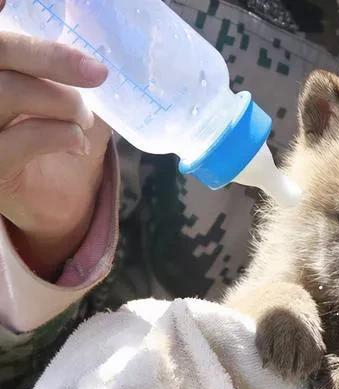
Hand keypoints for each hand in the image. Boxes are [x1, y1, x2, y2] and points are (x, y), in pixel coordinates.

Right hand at [0, 0, 110, 280]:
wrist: (59, 196)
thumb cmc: (64, 133)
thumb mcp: (75, 93)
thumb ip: (78, 67)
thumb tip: (105, 35)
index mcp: (1, 67)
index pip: (2, 37)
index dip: (17, 20)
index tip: (30, 12)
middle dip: (51, 58)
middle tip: (97, 74)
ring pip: (6, 92)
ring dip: (61, 102)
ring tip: (85, 117)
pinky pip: (19, 139)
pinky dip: (59, 135)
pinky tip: (77, 141)